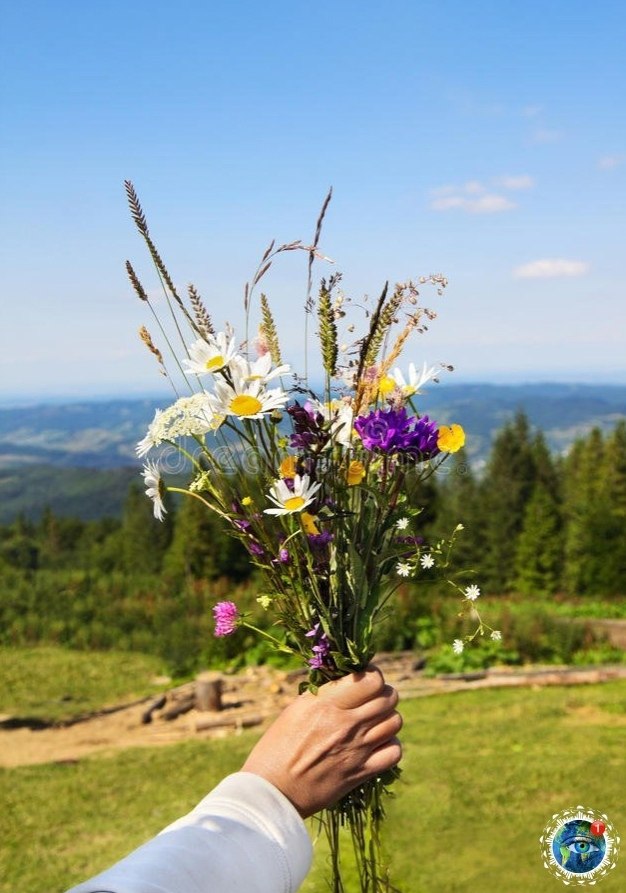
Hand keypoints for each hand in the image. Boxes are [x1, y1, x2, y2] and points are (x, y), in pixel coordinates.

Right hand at [241, 665, 401, 817]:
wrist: (272, 790)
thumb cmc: (277, 747)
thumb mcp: (296, 709)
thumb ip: (326, 694)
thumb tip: (347, 680)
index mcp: (326, 702)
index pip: (371, 679)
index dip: (374, 675)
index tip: (366, 679)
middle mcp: (346, 722)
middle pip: (388, 698)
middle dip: (384, 695)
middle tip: (372, 700)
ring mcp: (357, 748)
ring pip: (395, 722)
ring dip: (388, 719)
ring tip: (375, 722)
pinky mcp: (361, 772)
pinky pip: (394, 752)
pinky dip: (390, 746)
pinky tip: (378, 745)